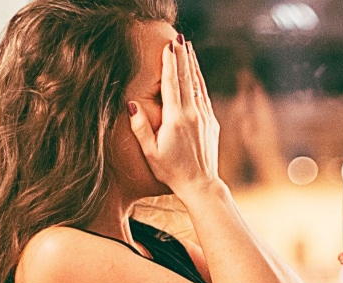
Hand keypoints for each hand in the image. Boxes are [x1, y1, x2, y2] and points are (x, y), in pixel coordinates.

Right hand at [129, 39, 220, 197]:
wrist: (201, 184)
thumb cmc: (171, 171)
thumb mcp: (150, 152)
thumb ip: (140, 127)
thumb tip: (131, 103)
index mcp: (176, 119)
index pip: (171, 84)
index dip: (169, 63)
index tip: (168, 46)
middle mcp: (193, 114)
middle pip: (186, 79)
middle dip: (182, 57)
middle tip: (179, 38)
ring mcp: (205, 117)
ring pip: (198, 85)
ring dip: (192, 65)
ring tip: (188, 48)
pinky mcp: (212, 122)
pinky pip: (204, 96)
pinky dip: (199, 81)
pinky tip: (196, 73)